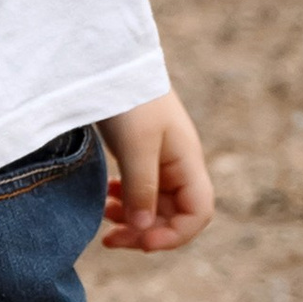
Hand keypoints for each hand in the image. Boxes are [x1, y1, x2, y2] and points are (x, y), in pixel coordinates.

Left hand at [98, 91, 214, 253]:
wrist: (112, 60)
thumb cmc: (129, 98)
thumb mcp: (135, 145)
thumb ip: (141, 188)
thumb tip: (143, 230)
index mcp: (186, 161)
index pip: (198, 212)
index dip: (174, 235)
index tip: (141, 241)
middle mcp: (178, 164)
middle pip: (174, 214)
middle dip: (145, 232)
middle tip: (111, 239)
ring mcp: (160, 159)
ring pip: (154, 204)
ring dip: (133, 218)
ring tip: (104, 216)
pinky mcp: (141, 153)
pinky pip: (140, 189)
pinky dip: (124, 200)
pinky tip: (105, 198)